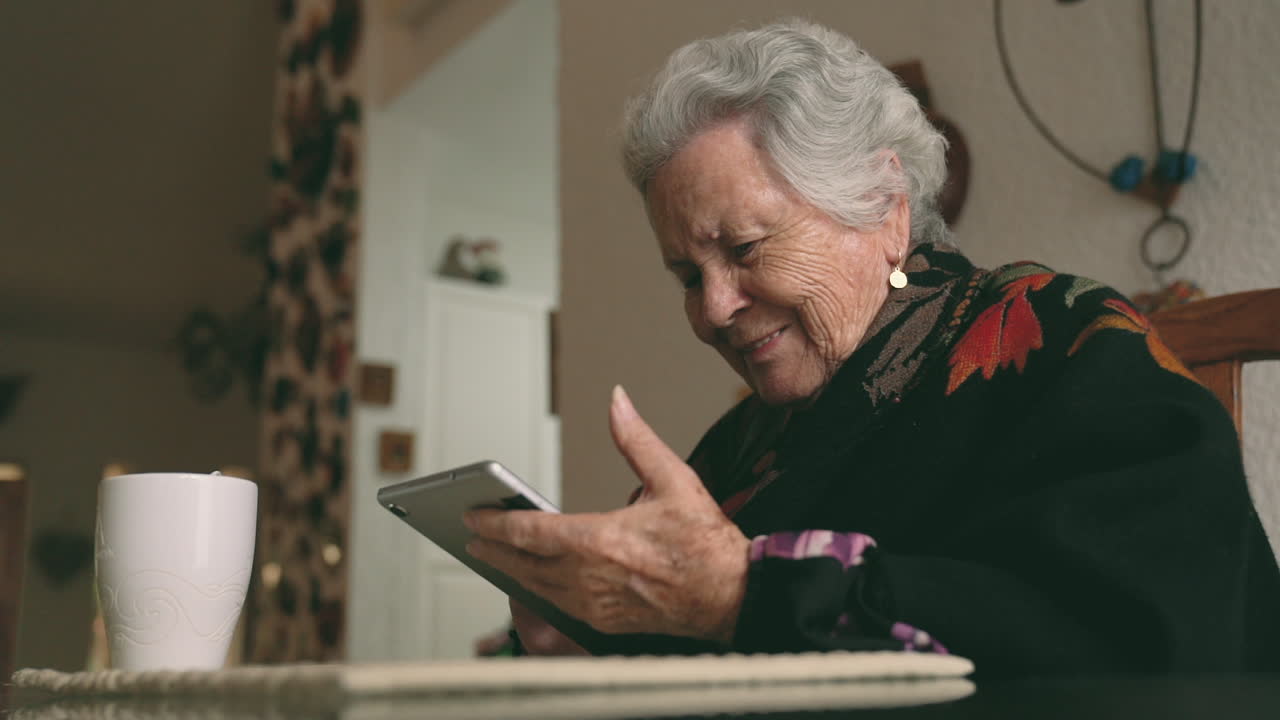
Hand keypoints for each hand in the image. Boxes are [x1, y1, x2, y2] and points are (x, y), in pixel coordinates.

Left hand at [465, 385, 749, 644]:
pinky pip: (556, 606)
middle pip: (522, 563)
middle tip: (471, 536)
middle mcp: (588, 576)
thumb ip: (636, 439)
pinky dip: (537, 591)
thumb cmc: (706, 543)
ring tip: (494, 555)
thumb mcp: (674, 479)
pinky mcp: (603, 622)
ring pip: (535, 588)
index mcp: (599, 540)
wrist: (731, 595)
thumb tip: (617, 402)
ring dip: (510, 570)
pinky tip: (532, 582)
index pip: (529, 531)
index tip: (473, 513)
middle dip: (493, 547)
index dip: (495, 521)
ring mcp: (594, 604)